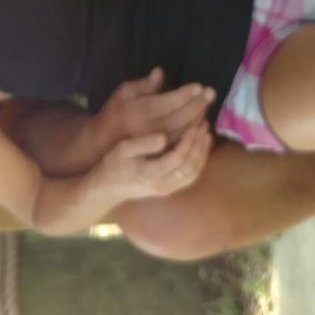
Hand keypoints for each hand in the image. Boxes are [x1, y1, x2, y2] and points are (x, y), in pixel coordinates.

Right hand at [92, 68, 215, 148]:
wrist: (101, 148)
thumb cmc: (113, 116)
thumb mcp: (122, 96)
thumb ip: (143, 86)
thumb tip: (160, 72)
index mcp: (137, 113)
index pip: (166, 103)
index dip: (184, 95)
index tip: (199, 86)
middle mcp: (147, 132)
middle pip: (179, 119)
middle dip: (197, 105)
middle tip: (211, 93)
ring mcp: (153, 148)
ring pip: (183, 135)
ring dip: (197, 120)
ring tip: (206, 106)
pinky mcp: (159, 160)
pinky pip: (181, 148)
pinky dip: (193, 137)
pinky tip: (201, 126)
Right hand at [97, 107, 213, 203]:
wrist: (108, 188)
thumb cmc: (113, 165)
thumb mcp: (122, 150)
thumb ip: (142, 143)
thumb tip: (163, 137)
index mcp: (150, 173)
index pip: (178, 158)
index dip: (189, 141)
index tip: (193, 124)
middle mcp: (162, 185)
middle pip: (189, 167)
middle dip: (199, 145)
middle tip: (203, 124)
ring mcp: (167, 190)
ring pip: (193, 174)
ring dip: (202, 153)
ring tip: (206, 133)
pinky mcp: (169, 190)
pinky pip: (190, 178)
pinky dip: (199, 162)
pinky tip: (201, 147)